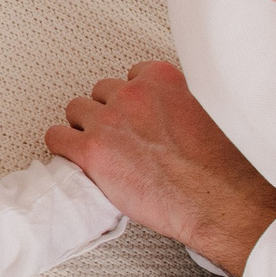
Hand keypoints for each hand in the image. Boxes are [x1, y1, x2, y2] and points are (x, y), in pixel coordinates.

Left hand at [47, 61, 275, 276]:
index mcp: (162, 78)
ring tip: (101, 150)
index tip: (138, 118)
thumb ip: (178, 103)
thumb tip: (168, 112)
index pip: (132, 76)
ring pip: (77, 110)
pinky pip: (57, 137)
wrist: (216, 201)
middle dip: (109, 113)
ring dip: (85, 128)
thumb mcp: (205, 114)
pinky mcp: (92, 150)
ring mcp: (109, 120)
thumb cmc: (218, 167)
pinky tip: (77, 159)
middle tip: (122, 139)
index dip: (133, 100)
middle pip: (102, 92)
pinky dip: (64, 147)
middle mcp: (132, 94)